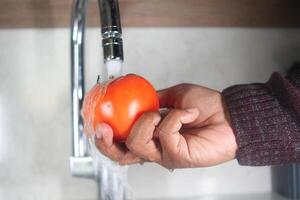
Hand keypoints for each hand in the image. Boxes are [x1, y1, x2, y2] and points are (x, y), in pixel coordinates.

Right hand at [84, 84, 237, 168]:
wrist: (229, 115)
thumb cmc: (205, 107)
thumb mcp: (172, 97)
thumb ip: (153, 101)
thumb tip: (135, 97)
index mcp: (151, 137)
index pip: (121, 143)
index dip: (104, 136)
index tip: (95, 120)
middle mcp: (155, 149)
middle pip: (121, 155)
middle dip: (106, 142)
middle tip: (103, 127)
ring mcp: (166, 155)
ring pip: (138, 144)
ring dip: (148, 121)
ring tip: (165, 111)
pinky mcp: (179, 157)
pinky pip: (166, 135)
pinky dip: (176, 117)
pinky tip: (189, 114)